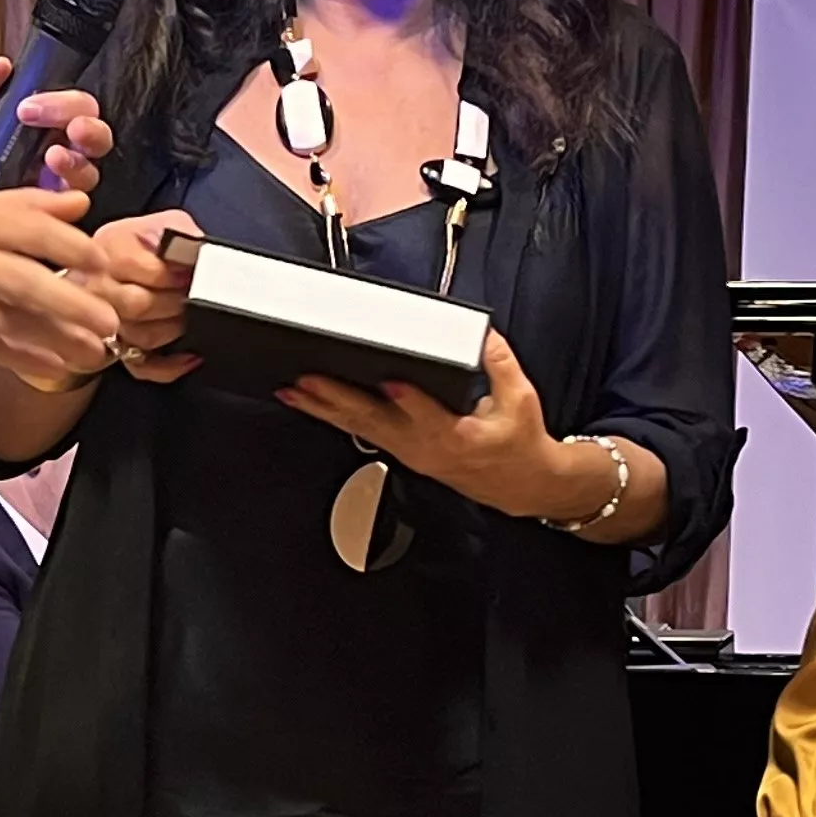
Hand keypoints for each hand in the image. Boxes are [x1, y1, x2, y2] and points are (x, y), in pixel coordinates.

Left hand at [0, 54, 110, 196]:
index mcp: (46, 120)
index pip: (76, 104)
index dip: (62, 102)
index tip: (28, 107)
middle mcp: (60, 148)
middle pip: (96, 134)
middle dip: (89, 129)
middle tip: (70, 128)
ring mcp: (57, 183)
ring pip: (91, 170)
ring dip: (78, 162)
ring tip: (53, 158)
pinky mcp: (51, 212)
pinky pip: (73, 205)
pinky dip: (66, 196)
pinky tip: (46, 188)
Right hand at [0, 187, 116, 386]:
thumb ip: (22, 207)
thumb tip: (78, 203)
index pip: (30, 229)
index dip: (72, 246)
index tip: (104, 261)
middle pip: (23, 281)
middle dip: (70, 303)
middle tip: (110, 318)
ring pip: (8, 321)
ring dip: (55, 339)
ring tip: (95, 351)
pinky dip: (22, 357)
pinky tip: (53, 365)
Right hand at [79, 210, 204, 383]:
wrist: (103, 272)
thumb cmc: (138, 247)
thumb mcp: (160, 224)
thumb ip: (180, 230)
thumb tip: (199, 247)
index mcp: (109, 247)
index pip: (138, 267)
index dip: (172, 274)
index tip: (191, 273)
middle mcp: (97, 284)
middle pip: (137, 304)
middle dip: (175, 302)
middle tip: (192, 296)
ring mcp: (99, 320)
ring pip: (140, 336)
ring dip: (174, 330)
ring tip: (189, 317)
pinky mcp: (111, 349)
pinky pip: (140, 366)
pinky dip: (169, 366)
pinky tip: (189, 356)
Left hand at [275, 331, 588, 516]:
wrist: (520, 484)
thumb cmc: (519, 442)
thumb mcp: (521, 399)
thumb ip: (499, 362)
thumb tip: (481, 332)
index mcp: (460, 437)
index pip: (428, 417)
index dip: (408, 401)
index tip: (389, 382)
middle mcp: (427, 448)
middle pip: (377, 423)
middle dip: (340, 400)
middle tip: (309, 380)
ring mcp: (410, 453)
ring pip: (360, 430)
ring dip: (324, 410)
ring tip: (294, 389)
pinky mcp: (401, 452)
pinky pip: (360, 433)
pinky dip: (333, 417)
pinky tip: (310, 403)